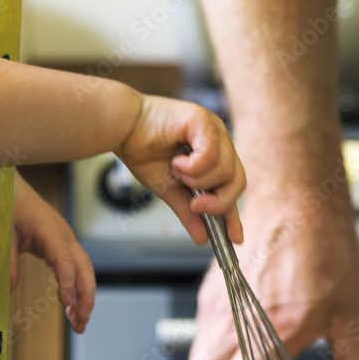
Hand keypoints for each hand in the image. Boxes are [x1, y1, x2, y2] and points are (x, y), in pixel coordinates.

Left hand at [11, 172, 95, 332]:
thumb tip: (11, 289)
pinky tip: (70, 308)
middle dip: (86, 297)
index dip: (68, 282)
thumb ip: (9, 260)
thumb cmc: (11, 205)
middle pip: (85, 268)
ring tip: (78, 324)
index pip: (65, 260)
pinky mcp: (62, 247)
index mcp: (50, 230)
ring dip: (84, 297)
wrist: (14, 189)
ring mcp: (66, 242)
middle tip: (80, 324)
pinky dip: (75, 289)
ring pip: (84, 271)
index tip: (66, 303)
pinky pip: (75, 269)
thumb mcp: (4, 233)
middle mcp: (64, 237)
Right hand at [116, 95, 245, 245]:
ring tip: (177, 171)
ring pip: (225, 170)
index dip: (234, 213)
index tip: (235, 239)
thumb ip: (187, 211)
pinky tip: (177, 162)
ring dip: (198, 180)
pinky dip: (193, 167)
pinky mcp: (202, 120)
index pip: (233, 186)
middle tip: (195, 206)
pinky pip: (211, 156)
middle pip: (237, 180)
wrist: (121, 128)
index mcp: (214, 154)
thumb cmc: (142, 150)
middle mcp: (219, 140)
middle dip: (217, 201)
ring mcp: (213, 128)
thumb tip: (202, 238)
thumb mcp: (169, 188)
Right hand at [186, 183, 358, 359]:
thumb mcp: (351, 309)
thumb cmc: (321, 242)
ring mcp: (220, 301)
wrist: (295, 196)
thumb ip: (353, 358)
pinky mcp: (213, 287)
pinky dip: (213, 346)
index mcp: (275, 330)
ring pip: (200, 353)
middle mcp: (238, 317)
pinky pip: (204, 329)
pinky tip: (236, 347)